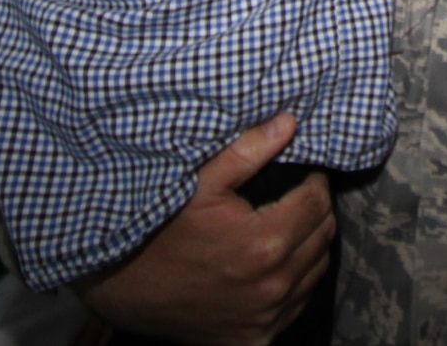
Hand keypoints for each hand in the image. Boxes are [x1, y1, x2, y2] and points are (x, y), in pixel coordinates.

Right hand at [76, 115, 334, 345]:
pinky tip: (274, 265)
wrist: (124, 286)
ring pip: (315, 271)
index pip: (318, 203)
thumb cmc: (161, 228)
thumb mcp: (201, 182)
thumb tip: (289, 122)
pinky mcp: (255, 338)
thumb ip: (248, 151)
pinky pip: (297, 305)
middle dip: (315, 211)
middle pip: (322, 236)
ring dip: (308, 246)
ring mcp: (265, 317)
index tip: (307, 174)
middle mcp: (271, 286)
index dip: (316, 183)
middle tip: (298, 197)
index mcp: (263, 243)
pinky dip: (294, 282)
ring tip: (287, 227)